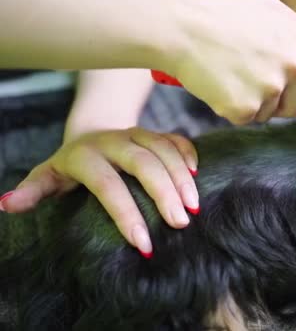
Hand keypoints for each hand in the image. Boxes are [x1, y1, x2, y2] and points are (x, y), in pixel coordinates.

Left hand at [0, 128, 198, 257]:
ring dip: (182, 177)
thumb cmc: (71, 165)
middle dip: (164, 193)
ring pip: (164, 149)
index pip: (108, 186)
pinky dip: (189, 154)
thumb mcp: (49, 176)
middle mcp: (113, 140)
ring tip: (194, 206)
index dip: (126, 215)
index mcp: (85, 155)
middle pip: (143, 163)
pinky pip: (177, 139)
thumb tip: (7, 206)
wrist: (93, 131)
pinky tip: (198, 175)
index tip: (143, 244)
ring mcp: (137, 132)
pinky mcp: (156, 131)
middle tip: (181, 222)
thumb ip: (33, 190)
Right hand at [159, 0, 295, 124]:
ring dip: (256, 103)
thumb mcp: (272, 12)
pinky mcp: (245, 108)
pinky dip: (233, 108)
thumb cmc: (222, 17)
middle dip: (285, 106)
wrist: (181, 27)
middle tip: (260, 89)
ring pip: (270, 113)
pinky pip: (246, 119)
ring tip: (234, 74)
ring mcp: (270, 89)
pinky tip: (221, 84)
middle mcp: (294, 67)